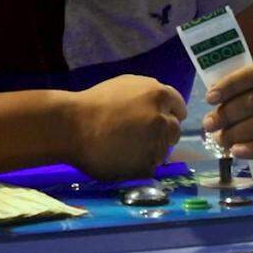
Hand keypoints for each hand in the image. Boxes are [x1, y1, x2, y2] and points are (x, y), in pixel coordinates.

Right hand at [68, 75, 186, 180]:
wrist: (72, 126)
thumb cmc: (94, 103)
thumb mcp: (126, 86)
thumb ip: (149, 95)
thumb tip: (162, 107)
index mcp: (159, 95)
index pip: (180, 108)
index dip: (167, 114)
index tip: (156, 120)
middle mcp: (163, 119)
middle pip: (174, 131)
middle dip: (161, 133)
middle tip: (139, 136)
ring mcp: (156, 144)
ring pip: (163, 151)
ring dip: (150, 150)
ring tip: (126, 148)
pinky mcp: (146, 166)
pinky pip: (150, 167)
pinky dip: (139, 165)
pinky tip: (122, 158)